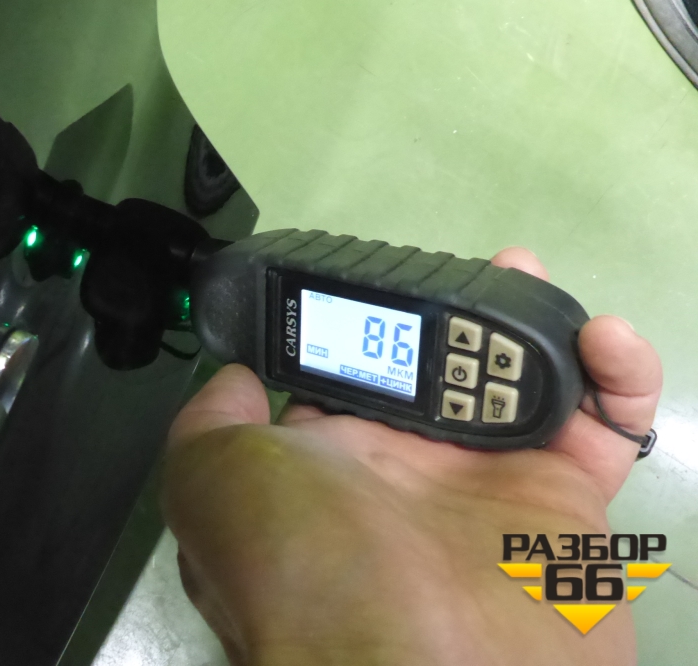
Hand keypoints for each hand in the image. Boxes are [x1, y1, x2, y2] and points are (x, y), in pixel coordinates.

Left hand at [162, 248, 660, 665]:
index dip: (375, 325)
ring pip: (524, 385)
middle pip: (446, 370)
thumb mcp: (212, 479)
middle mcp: (409, 471)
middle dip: (463, 313)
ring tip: (529, 276)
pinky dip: (616, 378)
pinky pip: (605, 428)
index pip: (358, 376)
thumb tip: (236, 382)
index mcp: (332, 460)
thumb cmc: (298, 561)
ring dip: (535, 325)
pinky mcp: (566, 505)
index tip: (389, 281)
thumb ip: (213, 423)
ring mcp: (489, 487)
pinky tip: (604, 340)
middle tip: (481, 267)